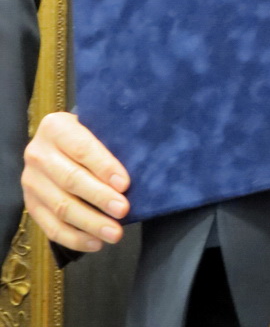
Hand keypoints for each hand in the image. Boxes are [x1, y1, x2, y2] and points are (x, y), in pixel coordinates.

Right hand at [22, 112, 129, 251]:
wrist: (54, 141)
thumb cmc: (84, 133)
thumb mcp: (94, 125)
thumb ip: (108, 141)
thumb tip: (140, 167)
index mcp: (55, 127)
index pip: (82, 148)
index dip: (104, 167)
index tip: (125, 184)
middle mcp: (37, 153)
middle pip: (70, 179)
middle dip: (100, 198)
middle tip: (123, 210)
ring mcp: (30, 181)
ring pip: (61, 207)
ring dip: (90, 223)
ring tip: (114, 233)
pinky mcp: (30, 205)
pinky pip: (50, 227)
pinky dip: (74, 238)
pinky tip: (95, 243)